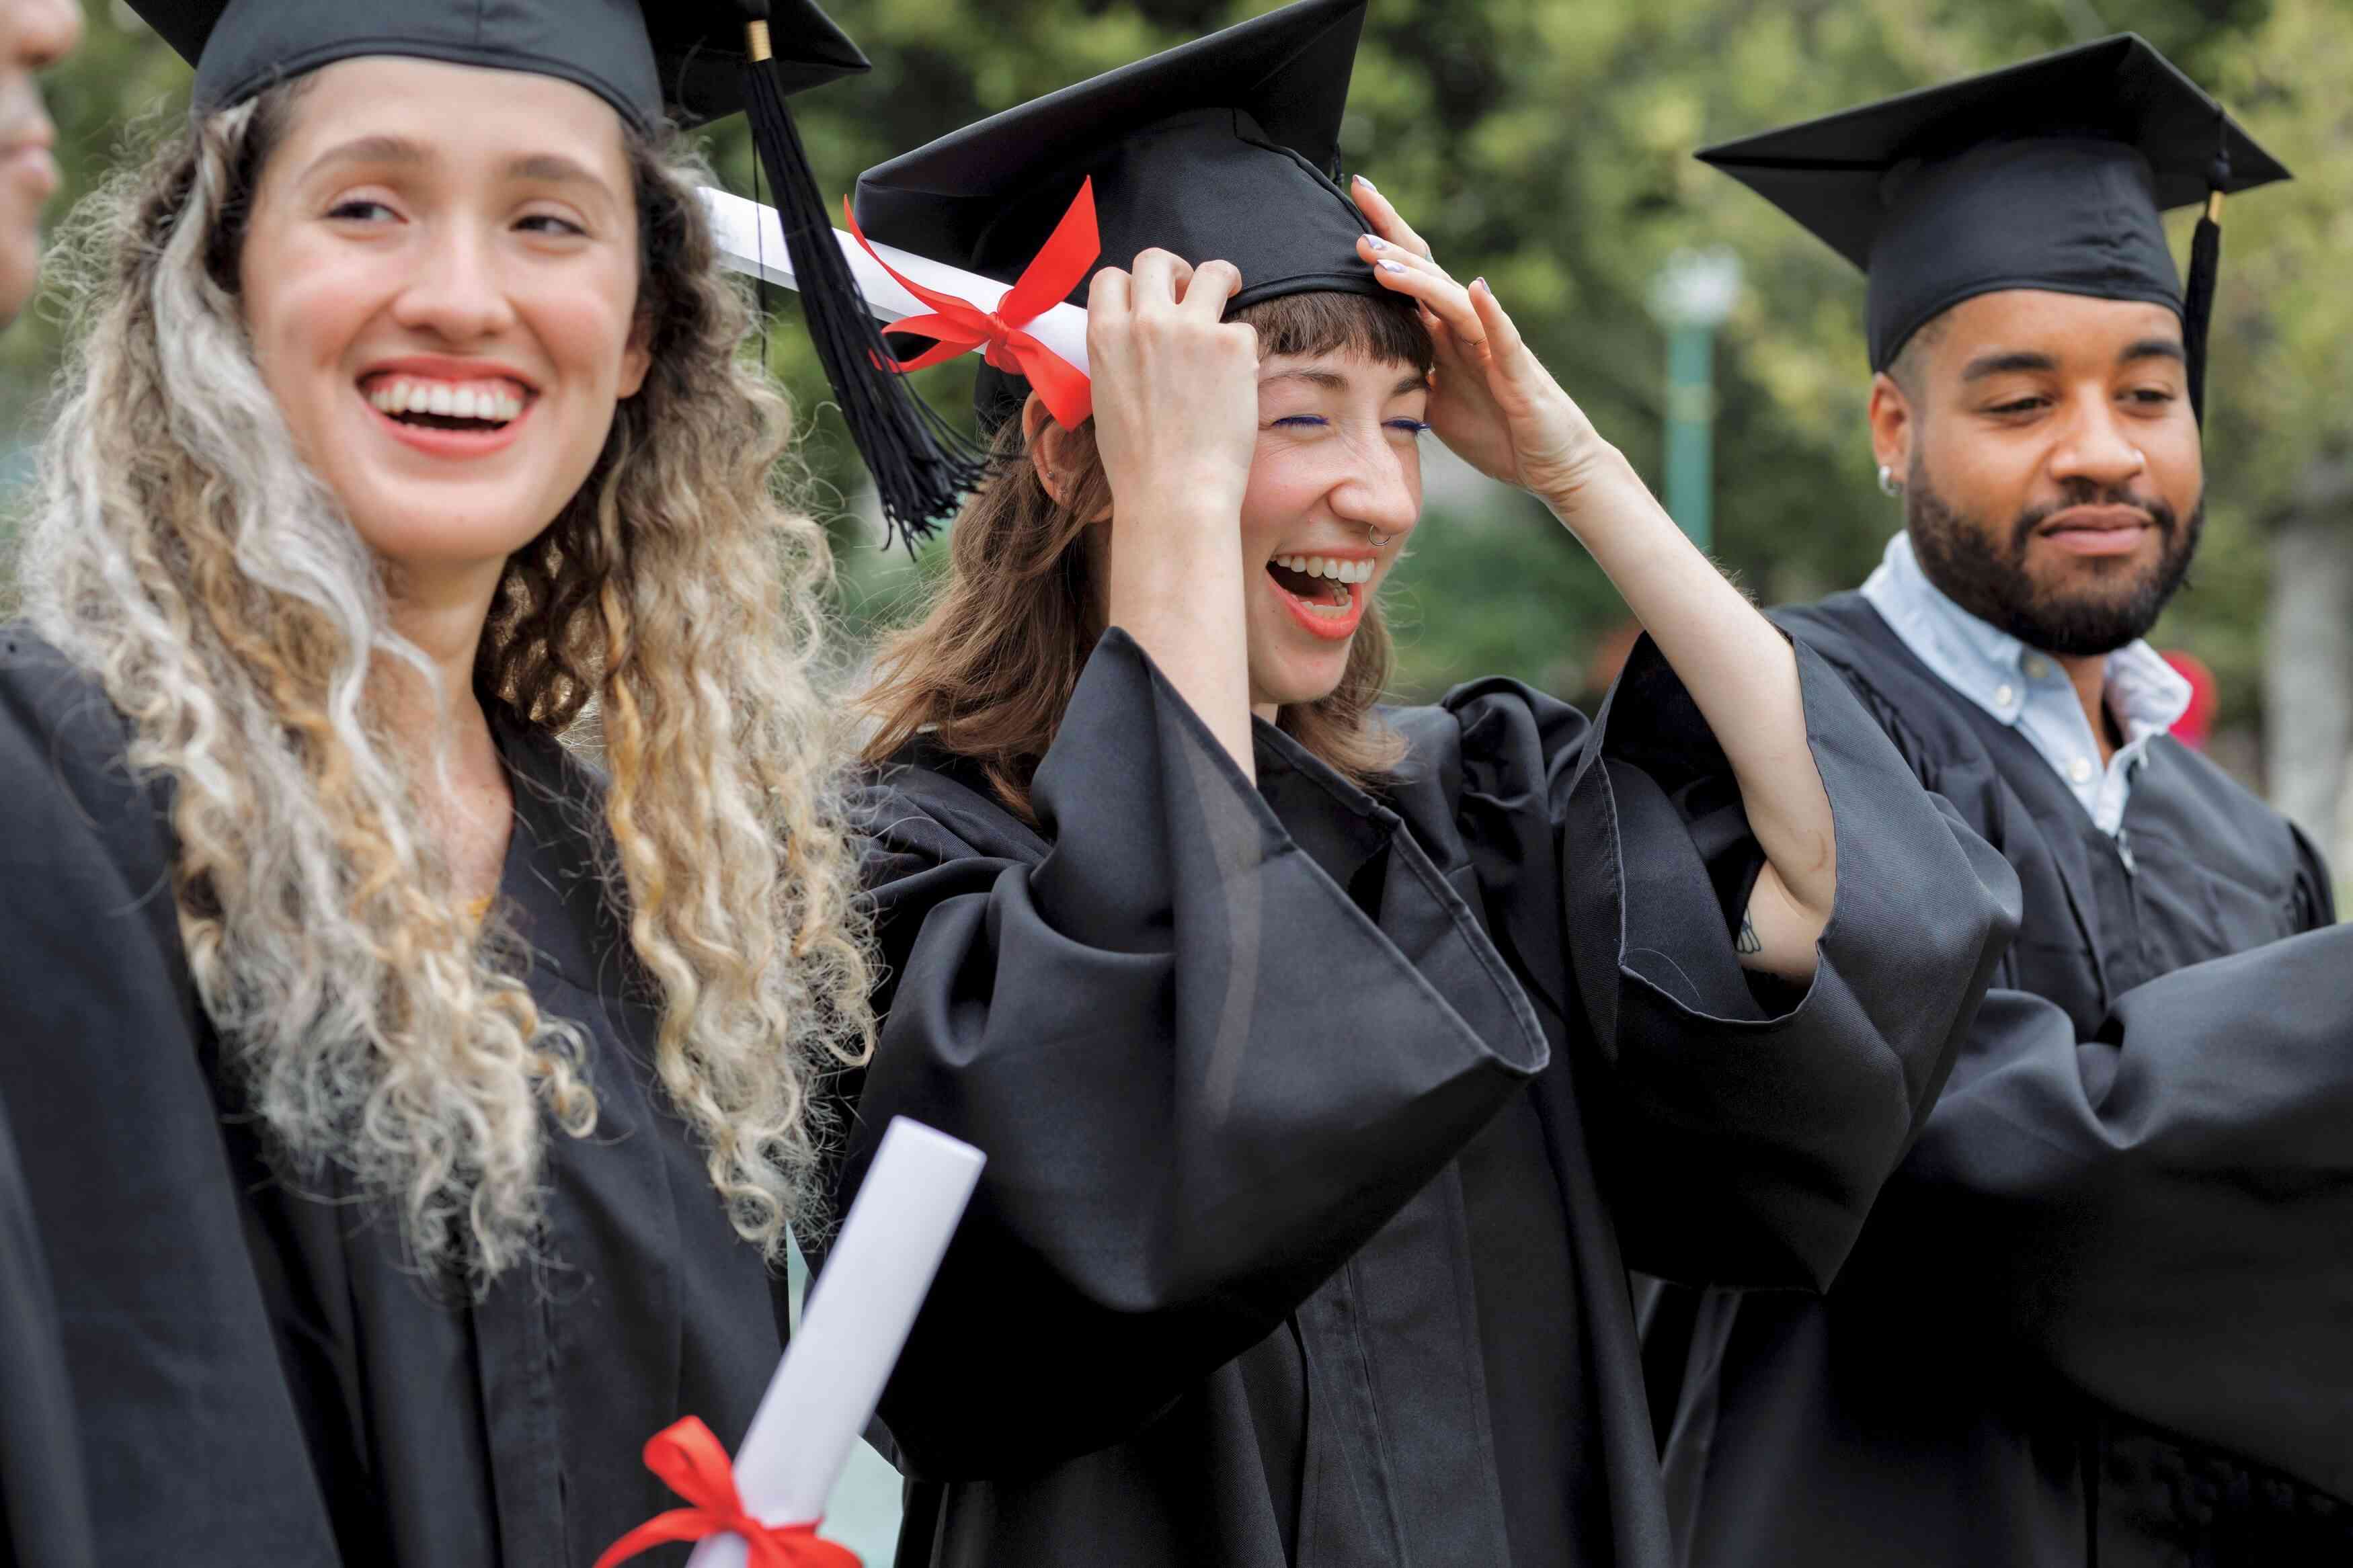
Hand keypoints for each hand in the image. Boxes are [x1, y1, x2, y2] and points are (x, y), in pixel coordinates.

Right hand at [1084, 248, 1258, 537]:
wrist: (1174, 493)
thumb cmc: (1137, 464)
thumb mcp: (1106, 400)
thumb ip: (1118, 359)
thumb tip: (1137, 346)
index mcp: (1105, 336)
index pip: (1111, 278)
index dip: (1131, 284)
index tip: (1150, 296)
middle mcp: (1146, 321)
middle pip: (1157, 260)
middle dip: (1175, 268)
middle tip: (1191, 286)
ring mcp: (1192, 328)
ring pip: (1211, 272)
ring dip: (1221, 279)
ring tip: (1229, 294)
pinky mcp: (1233, 345)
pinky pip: (1244, 329)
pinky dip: (1242, 350)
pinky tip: (1237, 380)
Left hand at [1350, 176, 1615, 512]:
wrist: (1550, 466)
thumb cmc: (1496, 431)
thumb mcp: (1434, 403)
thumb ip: (1406, 373)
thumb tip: (1359, 361)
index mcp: (1445, 336)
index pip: (1409, 279)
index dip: (1383, 241)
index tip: (1352, 199)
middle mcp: (1469, 331)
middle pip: (1428, 273)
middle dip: (1393, 240)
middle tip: (1357, 206)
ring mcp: (1495, 348)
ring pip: (1454, 302)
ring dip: (1420, 279)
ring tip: (1382, 261)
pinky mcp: (1518, 375)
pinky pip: (1504, 339)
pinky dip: (1490, 312)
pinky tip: (1476, 287)